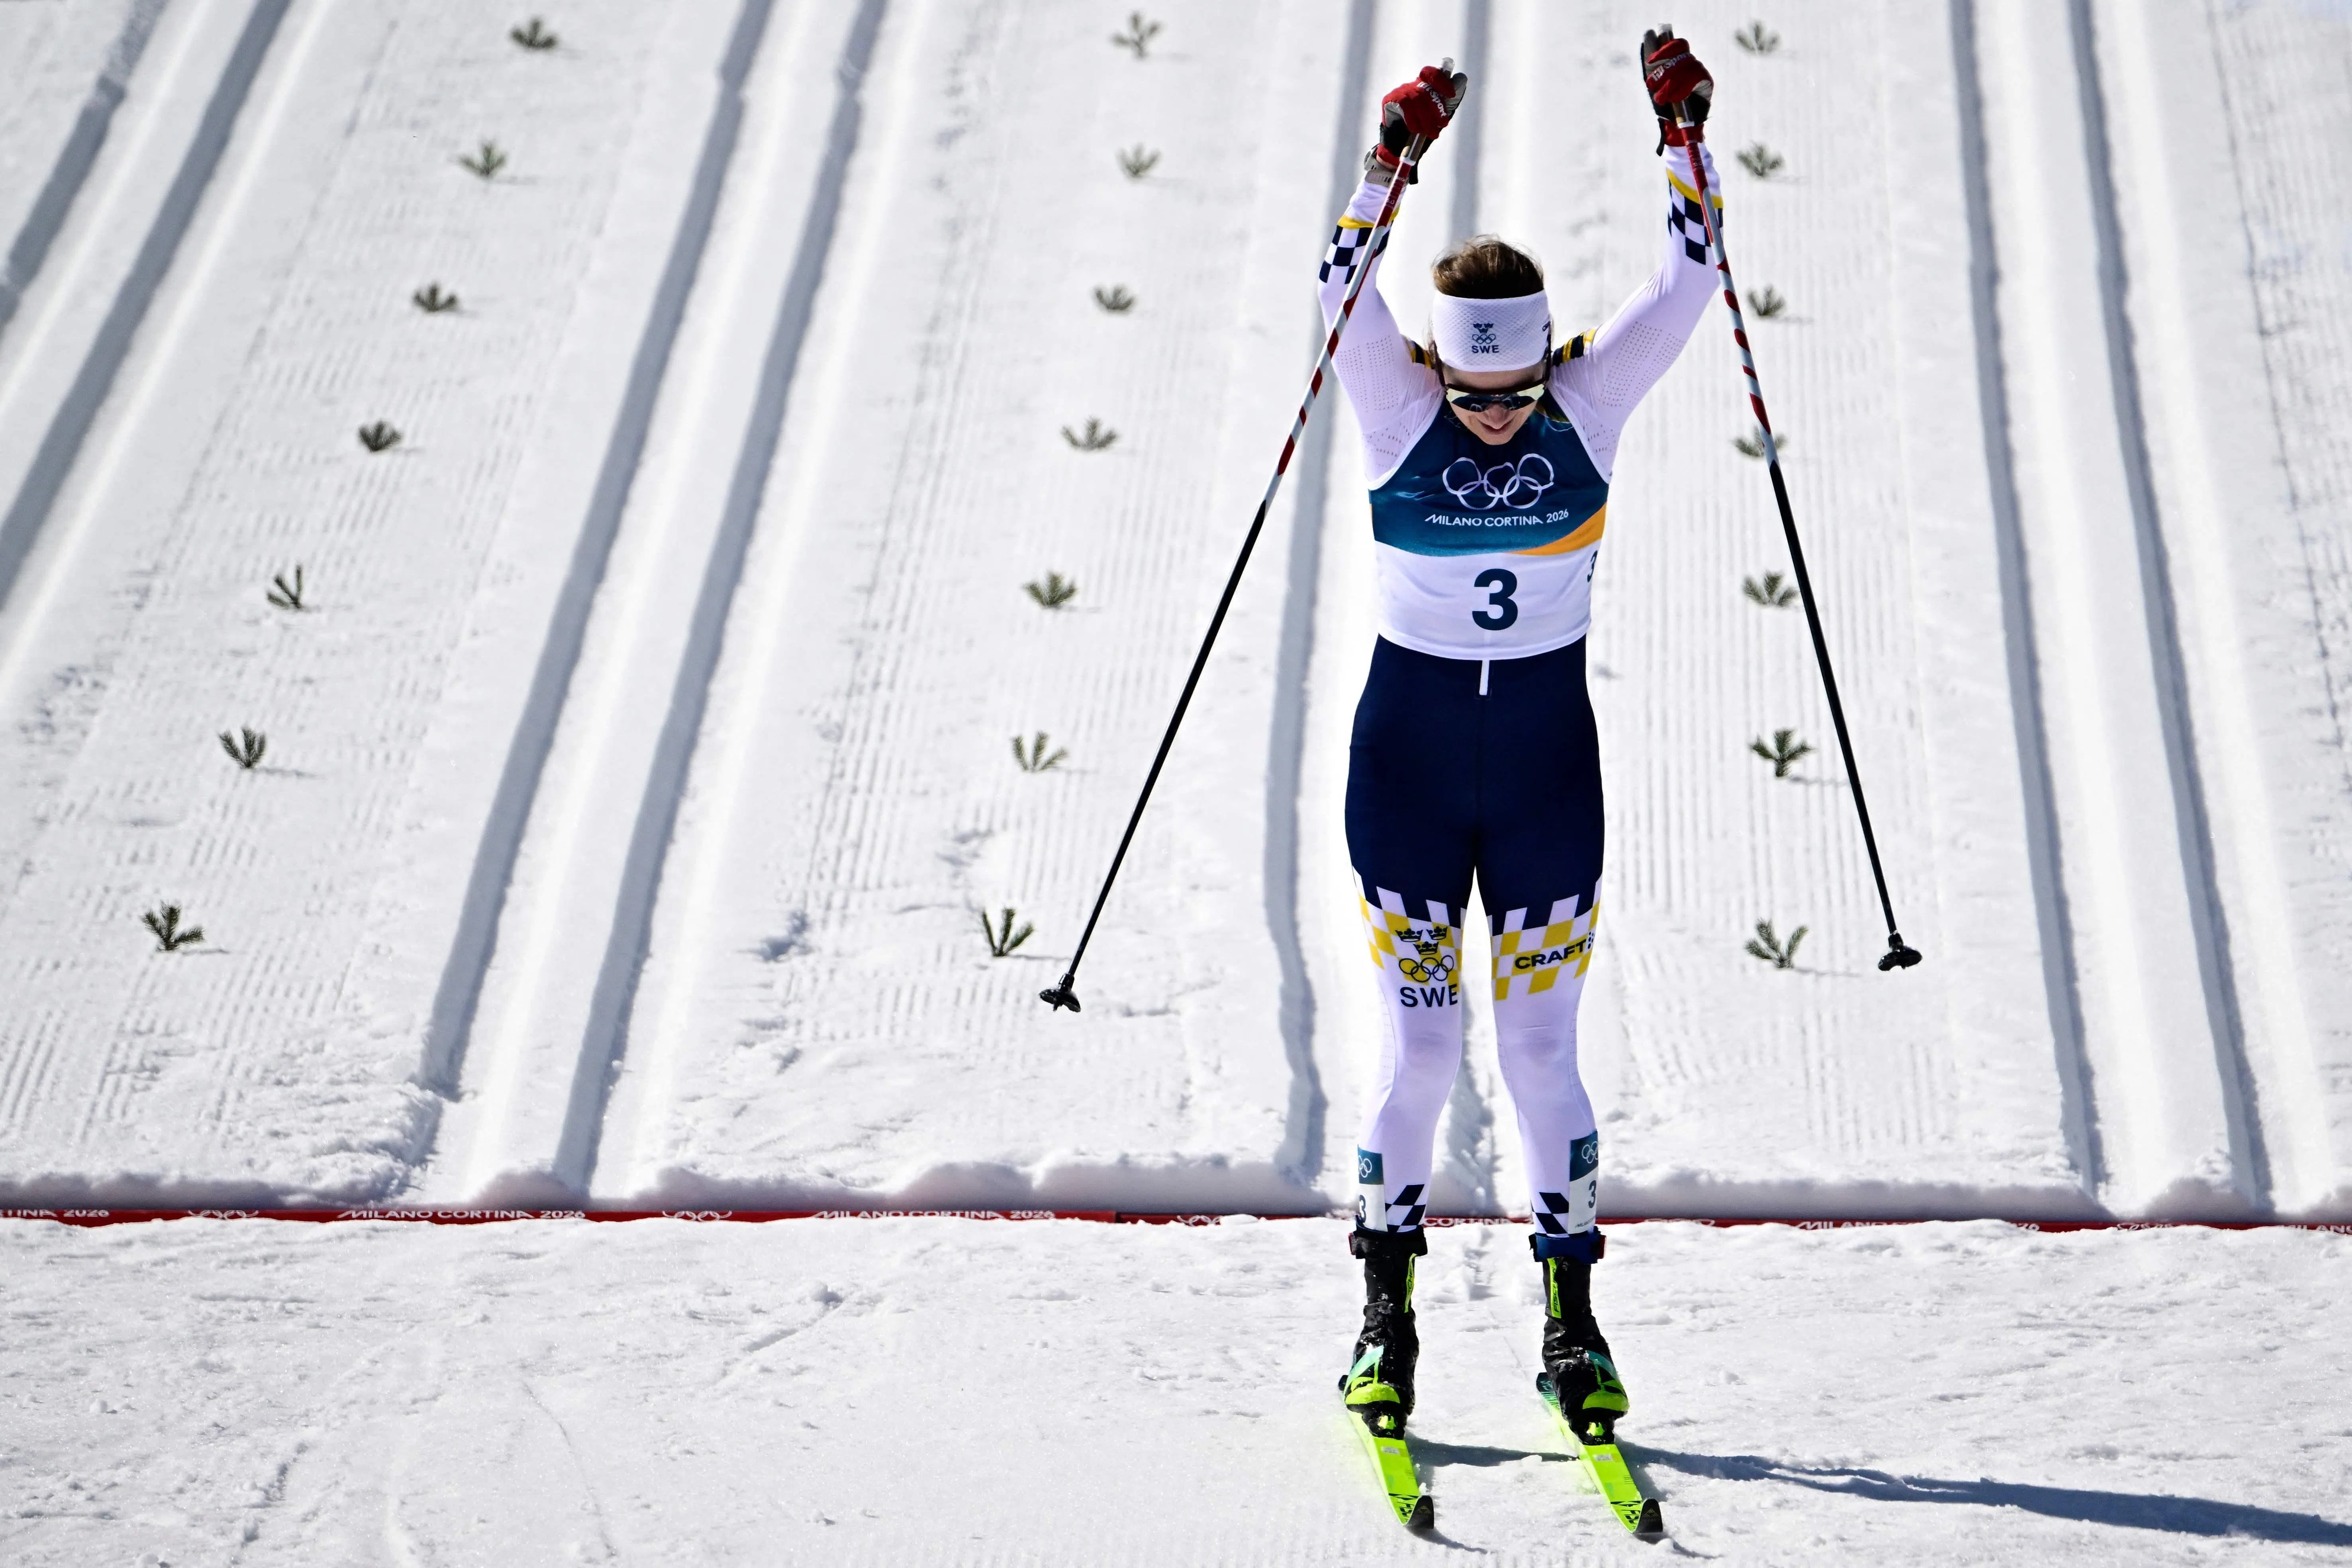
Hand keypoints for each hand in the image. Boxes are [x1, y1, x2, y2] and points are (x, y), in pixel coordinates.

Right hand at [1366, 64, 1466, 182]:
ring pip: (1417, 99)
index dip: (1443, 81)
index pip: (1433, 74)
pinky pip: (1405, 105)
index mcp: (1426, 86)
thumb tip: (1461, 78)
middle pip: (1427, 90)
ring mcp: (1401, 91)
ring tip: (1431, 133)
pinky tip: (1416, 130)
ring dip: (1426, 119)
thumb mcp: (1439, 115)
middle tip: (1443, 124)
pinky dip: (1412, 119)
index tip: (1451, 95)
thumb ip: (1450, 99)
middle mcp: (1413, 86)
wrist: (1401, 145)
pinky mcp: (1390, 100)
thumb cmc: (1422, 128)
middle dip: (1437, 109)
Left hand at [1639, 26, 1711, 144]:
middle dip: (1663, 70)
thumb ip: (1653, 64)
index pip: (1678, 45)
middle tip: (1651, 85)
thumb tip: (1649, 34)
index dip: (1664, 50)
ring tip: (1661, 97)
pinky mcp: (1707, 83)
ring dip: (1670, 82)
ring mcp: (1700, 73)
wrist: (1678, 129)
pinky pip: (1695, 78)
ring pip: (1687, 67)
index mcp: (1679, 62)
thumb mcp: (1655, 85)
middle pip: (1681, 56)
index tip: (1650, 62)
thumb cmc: (1665, 107)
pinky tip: (1674, 98)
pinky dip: (1682, 88)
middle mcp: (1691, 65)